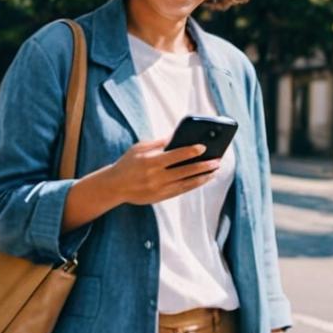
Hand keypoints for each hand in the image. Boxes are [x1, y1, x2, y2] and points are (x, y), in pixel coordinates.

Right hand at [105, 138, 220, 205]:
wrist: (115, 186)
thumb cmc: (128, 163)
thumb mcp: (139, 148)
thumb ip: (159, 142)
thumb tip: (177, 135)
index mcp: (150, 162)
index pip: (175, 156)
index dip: (190, 151)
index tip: (204, 147)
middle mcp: (156, 177)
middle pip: (185, 171)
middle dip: (203, 166)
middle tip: (217, 161)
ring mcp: (159, 189)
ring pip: (186, 183)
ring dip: (203, 177)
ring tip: (215, 171)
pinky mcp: (160, 197)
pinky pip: (181, 191)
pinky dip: (193, 185)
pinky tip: (203, 180)